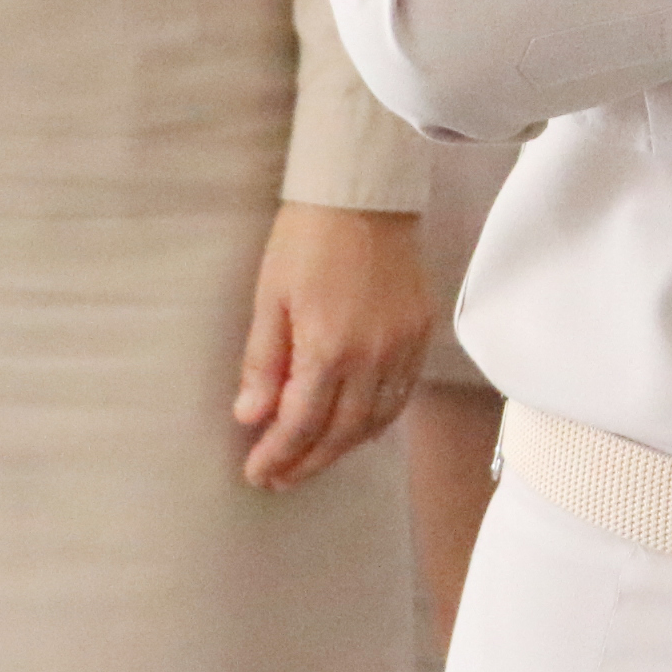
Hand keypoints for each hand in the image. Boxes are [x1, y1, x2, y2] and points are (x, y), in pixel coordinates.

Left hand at [231, 203, 429, 492]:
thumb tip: (250, 418)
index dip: (276, 455)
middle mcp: (373, 356)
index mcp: (329, 347)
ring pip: (376, 421)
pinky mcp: (421, 332)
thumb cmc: (307, 238)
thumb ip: (263, 363)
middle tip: (279, 479)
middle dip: (307, 462)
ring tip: (312, 461)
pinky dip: (377, 421)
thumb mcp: (269, 298)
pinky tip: (357, 428)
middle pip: (341, 433)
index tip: (255, 472)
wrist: (364, 192)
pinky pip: (402, 395)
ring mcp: (403, 346)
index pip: (300, 423)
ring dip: (342, 449)